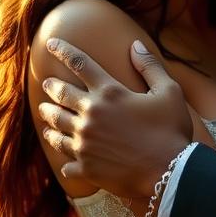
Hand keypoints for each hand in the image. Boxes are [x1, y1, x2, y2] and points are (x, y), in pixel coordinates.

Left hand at [40, 38, 193, 197]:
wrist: (169, 174)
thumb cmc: (171, 131)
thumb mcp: (169, 91)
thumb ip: (150, 66)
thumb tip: (135, 44)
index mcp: (110, 92)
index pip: (80, 63)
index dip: (63, 50)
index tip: (50, 42)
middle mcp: (91, 114)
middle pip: (61, 94)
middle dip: (52, 86)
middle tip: (47, 84)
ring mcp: (84, 142)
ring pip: (56, 125)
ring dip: (49, 116)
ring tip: (44, 113)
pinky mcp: (85, 166)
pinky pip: (66, 160)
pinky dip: (64, 157)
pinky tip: (64, 158)